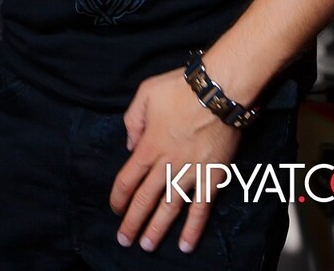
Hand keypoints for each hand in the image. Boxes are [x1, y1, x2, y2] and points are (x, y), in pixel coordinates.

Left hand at [109, 69, 240, 253]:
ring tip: (147, 246)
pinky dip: (193, 228)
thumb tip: (130, 145)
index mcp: (148, 146)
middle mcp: (166, 164)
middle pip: (145, 199)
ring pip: (170, 208)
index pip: (127, 179)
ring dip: (157, 229)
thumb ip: (133, 120)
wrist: (218, 90)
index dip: (119, 198)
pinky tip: (186, 245)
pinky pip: (201, 208)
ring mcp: (190, 173)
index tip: (115, 210)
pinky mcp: (212, 176)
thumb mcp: (145, 94)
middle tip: (124, 240)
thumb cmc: (180, 88)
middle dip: (133, 222)